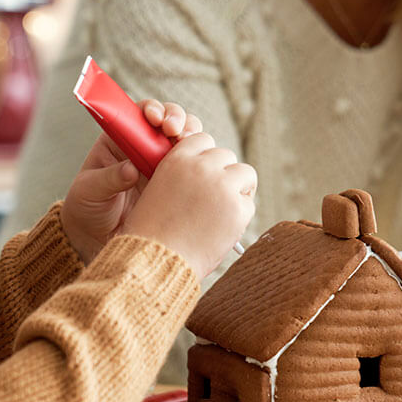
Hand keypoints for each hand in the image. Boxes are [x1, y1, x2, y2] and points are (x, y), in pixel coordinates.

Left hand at [61, 100, 200, 263]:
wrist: (99, 238)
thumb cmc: (88, 209)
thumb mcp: (90, 191)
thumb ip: (109, 179)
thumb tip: (131, 170)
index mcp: (120, 139)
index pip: (140, 114)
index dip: (152, 109)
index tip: (155, 118)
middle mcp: (145, 146)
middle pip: (170, 120)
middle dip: (178, 119)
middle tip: (175, 131)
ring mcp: (163, 164)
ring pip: (187, 140)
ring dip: (194, 137)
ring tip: (191, 143)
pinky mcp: (177, 182)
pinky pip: (194, 166)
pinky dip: (202, 161)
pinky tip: (202, 166)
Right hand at [119, 132, 256, 280]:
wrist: (156, 262)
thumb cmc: (152, 234)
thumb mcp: (156, 192)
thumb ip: (180, 177)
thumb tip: (206, 173)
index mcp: (176, 160)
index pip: (202, 139)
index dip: (204, 157)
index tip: (203, 172)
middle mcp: (201, 167)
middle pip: (226, 155)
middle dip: (222, 173)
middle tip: (213, 197)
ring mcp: (222, 185)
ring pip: (245, 172)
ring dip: (238, 187)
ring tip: (223, 210)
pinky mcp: (238, 207)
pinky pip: (249, 202)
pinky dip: (241, 214)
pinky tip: (224, 228)